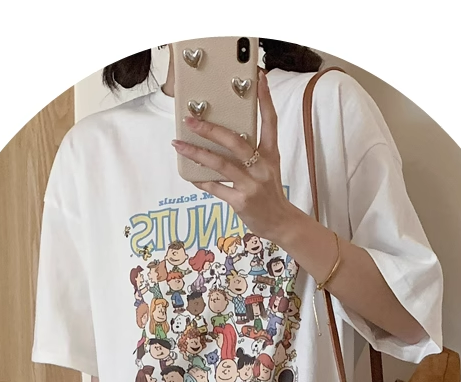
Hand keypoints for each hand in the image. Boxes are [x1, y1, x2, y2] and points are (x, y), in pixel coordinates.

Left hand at [171, 70, 296, 241]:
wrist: (280, 223)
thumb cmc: (269, 193)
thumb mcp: (267, 168)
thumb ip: (250, 152)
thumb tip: (222, 137)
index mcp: (271, 154)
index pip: (270, 121)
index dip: (265, 99)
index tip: (259, 79)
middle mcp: (262, 167)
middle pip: (235, 141)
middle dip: (211, 129)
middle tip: (191, 120)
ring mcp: (251, 184)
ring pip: (220, 164)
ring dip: (196, 153)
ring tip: (179, 144)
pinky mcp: (241, 201)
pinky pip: (216, 188)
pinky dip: (202, 181)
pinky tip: (191, 175)